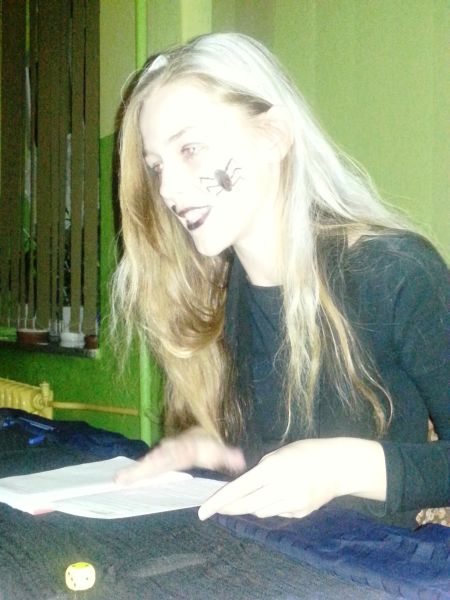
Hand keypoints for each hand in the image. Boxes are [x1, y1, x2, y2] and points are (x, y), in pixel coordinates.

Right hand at [115, 427, 245, 484]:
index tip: (154, 460)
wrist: (194, 437)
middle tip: (123, 478)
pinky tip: (121, 480)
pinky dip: (133, 473)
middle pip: (153, 461)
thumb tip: (240, 461)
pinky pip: (144, 467)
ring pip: (146, 463)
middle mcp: (168, 451)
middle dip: (140, 469)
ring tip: (119, 479)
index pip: (171, 455)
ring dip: (134, 472)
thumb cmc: (205, 446)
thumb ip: (227, 456)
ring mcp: (160, 455)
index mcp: (183, 449)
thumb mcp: (217, 450)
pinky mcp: (155, 462)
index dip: (161, 459)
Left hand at [198, 437, 385, 519]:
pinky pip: (277, 513)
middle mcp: (282, 489)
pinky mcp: (300, 513)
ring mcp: (292, 504)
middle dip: (230, 507)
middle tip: (217, 508)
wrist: (339, 466)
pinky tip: (278, 495)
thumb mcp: (280, 453)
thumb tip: (244, 486)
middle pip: (247, 505)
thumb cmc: (307, 452)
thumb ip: (262, 470)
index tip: (203, 511)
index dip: (219, 501)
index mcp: (273, 469)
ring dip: (251, 506)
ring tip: (254, 494)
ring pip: (260, 512)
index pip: (239, 488)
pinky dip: (270, 507)